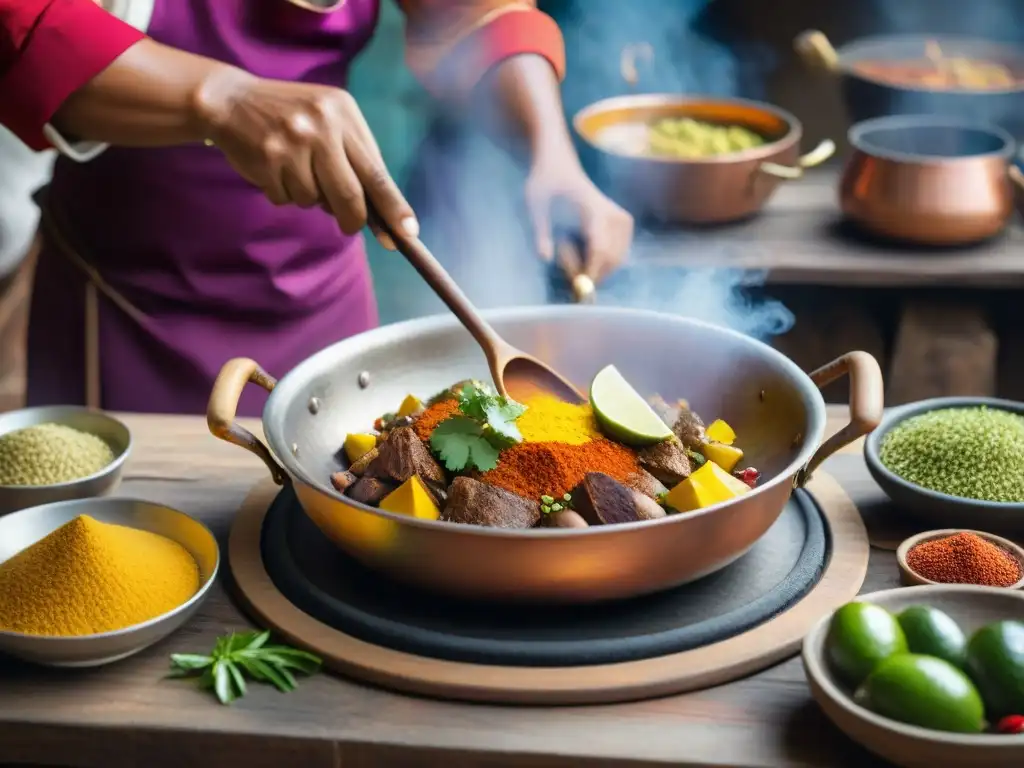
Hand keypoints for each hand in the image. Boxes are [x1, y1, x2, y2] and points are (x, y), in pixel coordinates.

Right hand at [194, 69, 415, 246]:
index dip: (394, 206)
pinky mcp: (268, 159)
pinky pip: (287, 198)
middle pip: (351, 195)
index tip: (408, 233)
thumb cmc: (292, 117)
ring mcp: (293, 142)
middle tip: (351, 226)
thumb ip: (355, 158)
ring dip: (309, 197)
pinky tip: (274, 168)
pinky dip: (284, 193)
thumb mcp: (329, 121)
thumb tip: (380, 211)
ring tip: (294, 169)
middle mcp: (321, 126)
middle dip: (354, 219)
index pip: (377, 172)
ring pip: (314, 200)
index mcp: (344, 113)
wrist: (231, 100)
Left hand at [524, 157, 632, 283]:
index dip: (590, 272)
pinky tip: (579, 244)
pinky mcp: (624, 225)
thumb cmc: (545, 183)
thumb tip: (545, 258)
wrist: (559, 165)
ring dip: (593, 265)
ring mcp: (623, 221)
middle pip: (612, 260)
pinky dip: (599, 259)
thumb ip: (540, 232)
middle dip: (590, 271)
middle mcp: (615, 215)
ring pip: (616, 261)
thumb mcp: (534, 205)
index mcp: (595, 209)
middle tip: (564, 264)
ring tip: (568, 246)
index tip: (575, 286)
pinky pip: (616, 255)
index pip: (600, 249)